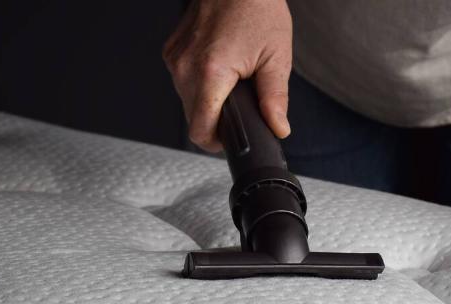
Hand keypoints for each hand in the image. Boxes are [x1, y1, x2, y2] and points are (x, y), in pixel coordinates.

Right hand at [162, 0, 291, 151]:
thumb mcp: (276, 57)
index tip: (231, 140)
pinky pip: (183, 83)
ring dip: (208, 102)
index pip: (201, 130)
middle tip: (240, 105)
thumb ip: (275, 99)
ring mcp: (175, 59)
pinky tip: (219, 69)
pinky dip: (200, 84)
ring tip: (231, 83)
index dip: (217, 142)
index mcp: (211, 72)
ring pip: (188, 103)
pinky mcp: (171, 52)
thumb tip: (278, 128)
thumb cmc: (257, 8)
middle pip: (194, 120)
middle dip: (217, 121)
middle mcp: (186, 67)